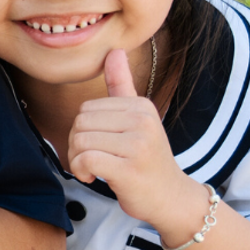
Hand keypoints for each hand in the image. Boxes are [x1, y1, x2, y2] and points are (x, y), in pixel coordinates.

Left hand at [67, 49, 199, 235]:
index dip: (83, 130)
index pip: (87, 108)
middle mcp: (142, 121)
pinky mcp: (129, 168)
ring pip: (80, 142)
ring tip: (94, 169)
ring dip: (78, 160)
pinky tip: (92, 178)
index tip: (100, 145)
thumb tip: (114, 50)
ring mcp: (138, 144)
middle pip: (80, 123)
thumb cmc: (148, 160)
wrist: (171, 199)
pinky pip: (86, 159)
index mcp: (141, 106)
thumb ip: (122, 85)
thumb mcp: (138, 119)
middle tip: (93, 160)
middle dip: (77, 145)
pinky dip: (81, 171)